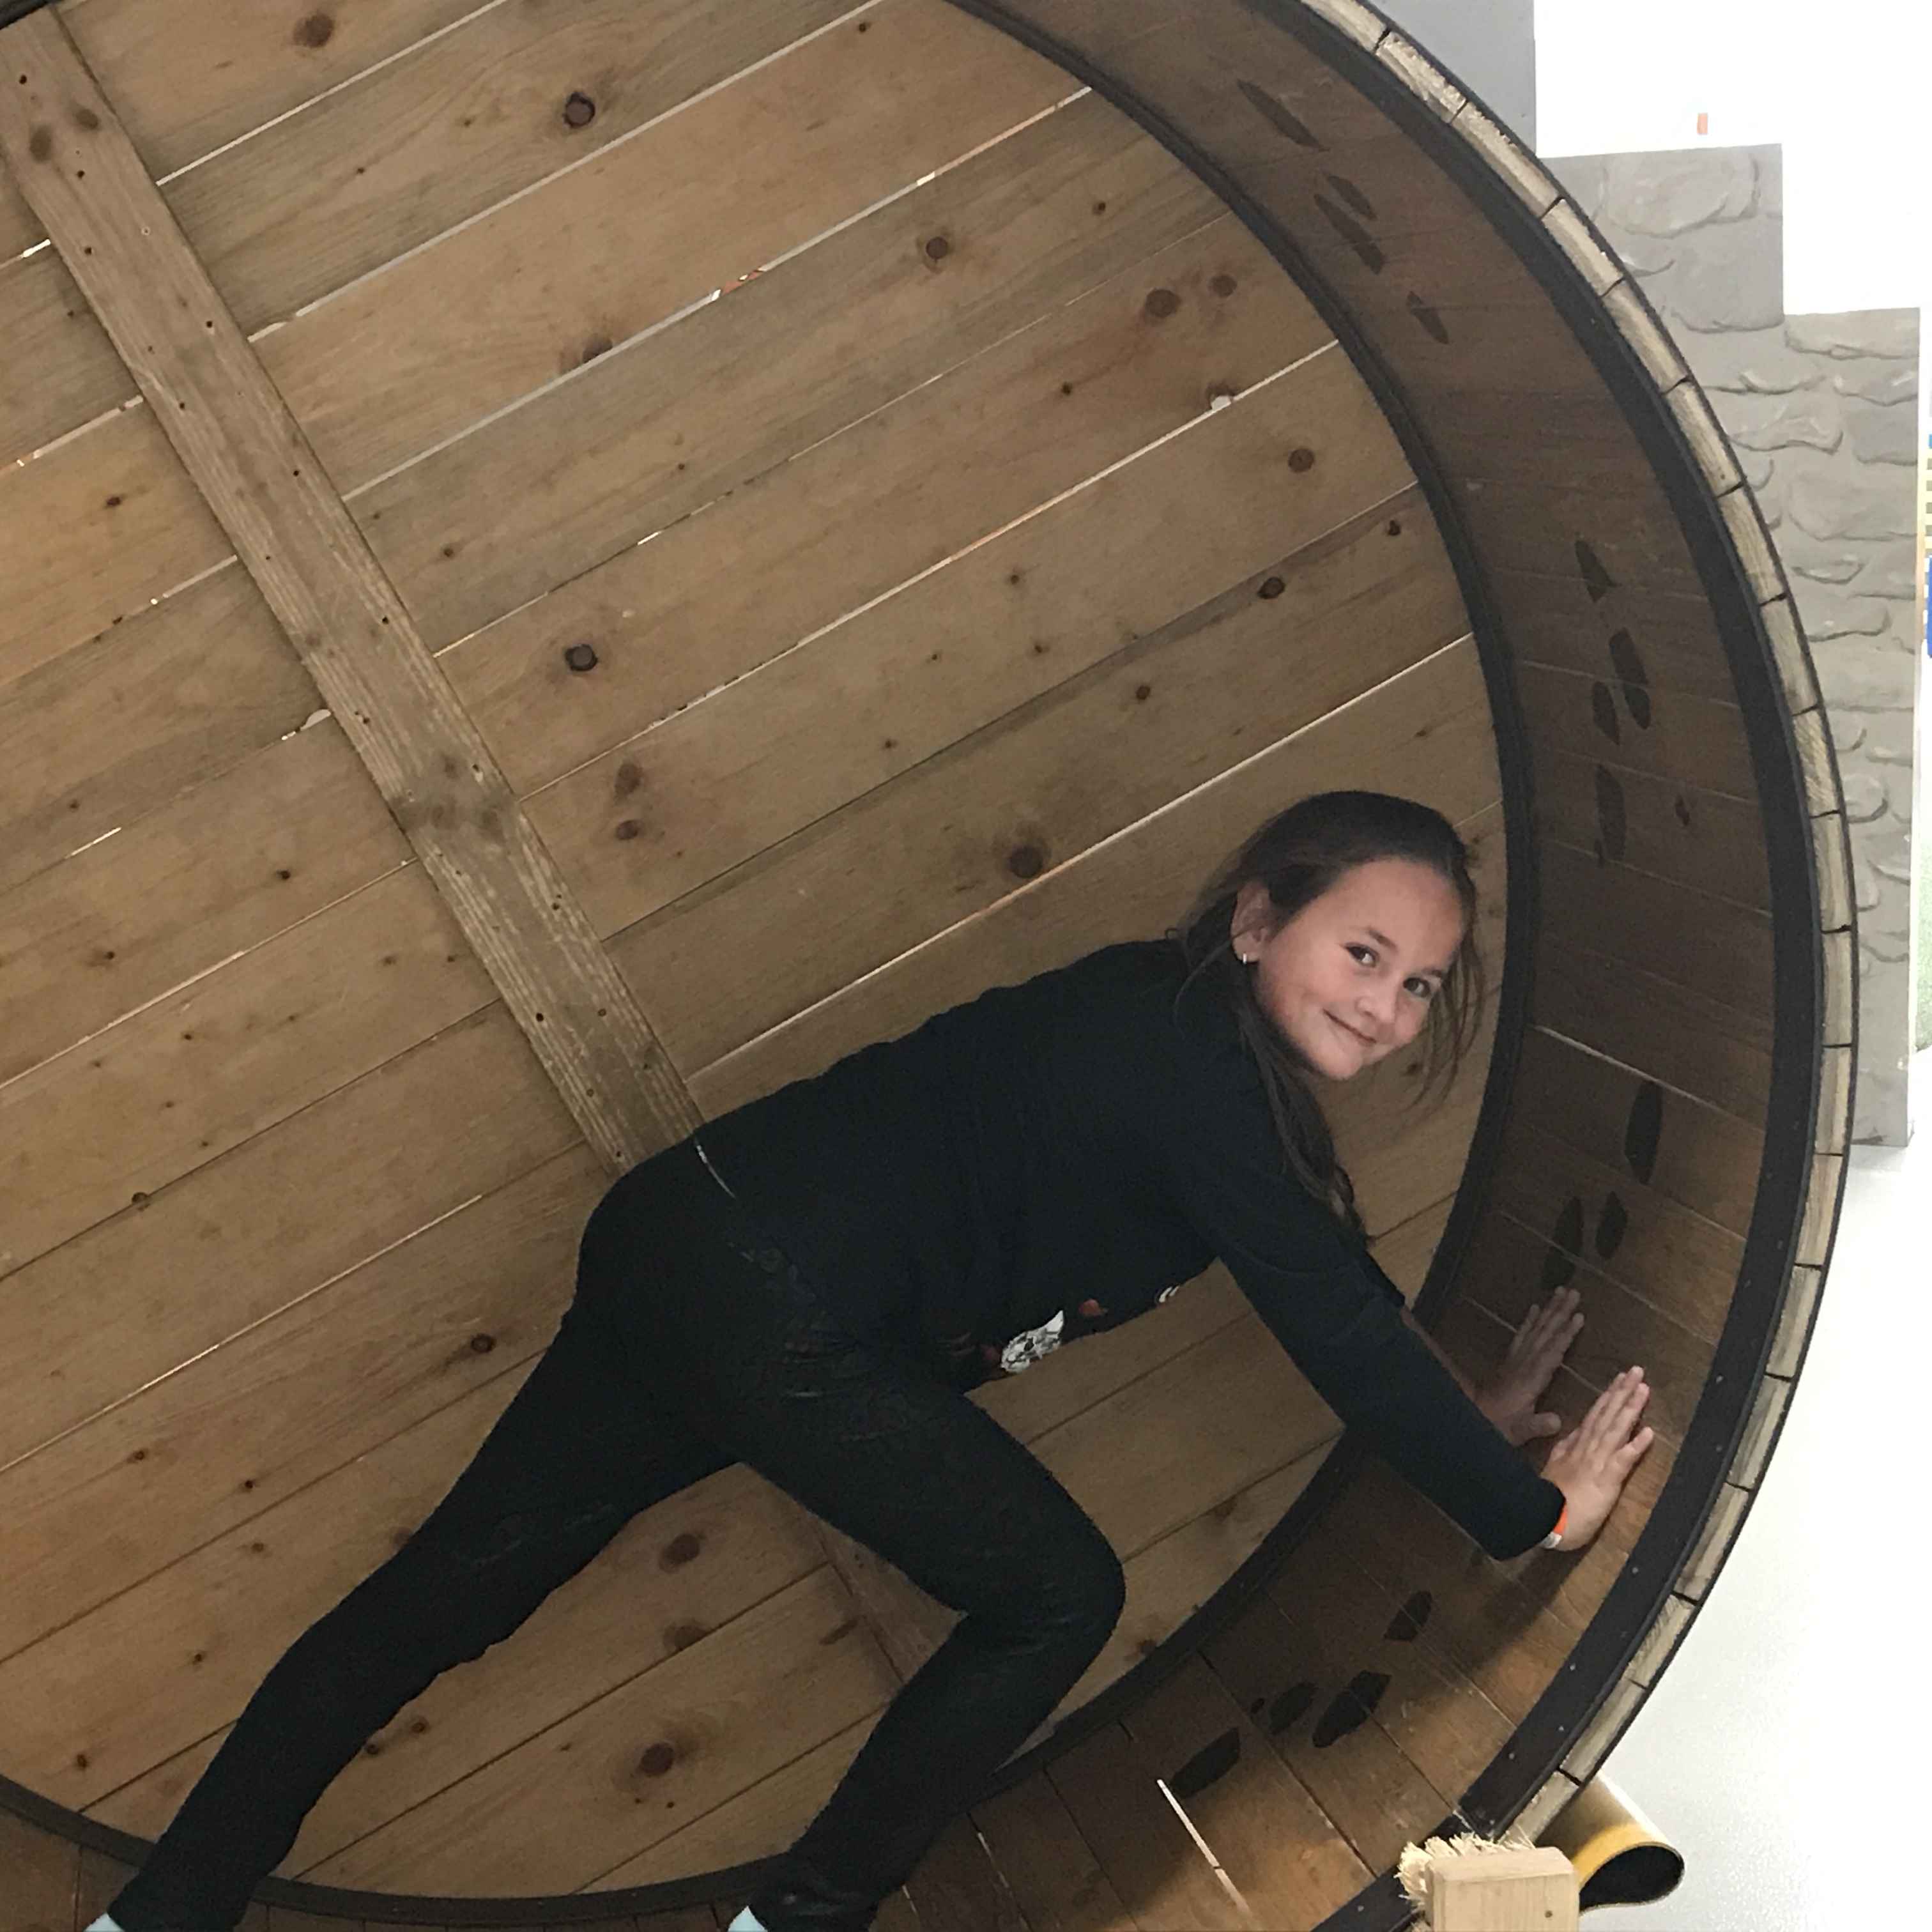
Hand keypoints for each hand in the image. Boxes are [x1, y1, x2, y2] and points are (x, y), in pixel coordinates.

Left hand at [1476, 1287, 1583, 1445]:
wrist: (1473, 1420)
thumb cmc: (1500, 1426)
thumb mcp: (1519, 1431)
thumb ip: (1537, 1425)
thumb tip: (1558, 1421)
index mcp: (1531, 1378)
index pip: (1552, 1352)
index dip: (1565, 1334)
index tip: (1579, 1316)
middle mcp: (1524, 1363)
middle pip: (1545, 1333)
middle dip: (1560, 1312)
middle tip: (1573, 1291)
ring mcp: (1516, 1359)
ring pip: (1535, 1329)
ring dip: (1548, 1310)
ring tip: (1559, 1291)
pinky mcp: (1510, 1360)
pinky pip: (1522, 1335)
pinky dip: (1529, 1320)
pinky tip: (1535, 1308)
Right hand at [1543, 1367, 1654, 1550]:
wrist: (1545, 1519)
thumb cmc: (1550, 1498)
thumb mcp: (1554, 1466)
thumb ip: (1564, 1449)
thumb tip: (1571, 1434)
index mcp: (1576, 1446)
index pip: (1595, 1416)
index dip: (1608, 1397)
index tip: (1619, 1380)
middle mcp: (1588, 1448)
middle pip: (1607, 1415)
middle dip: (1622, 1392)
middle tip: (1636, 1370)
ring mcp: (1598, 1461)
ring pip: (1616, 1429)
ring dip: (1630, 1408)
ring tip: (1643, 1388)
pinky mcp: (1607, 1479)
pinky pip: (1623, 1460)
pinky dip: (1636, 1445)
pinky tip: (1650, 1432)